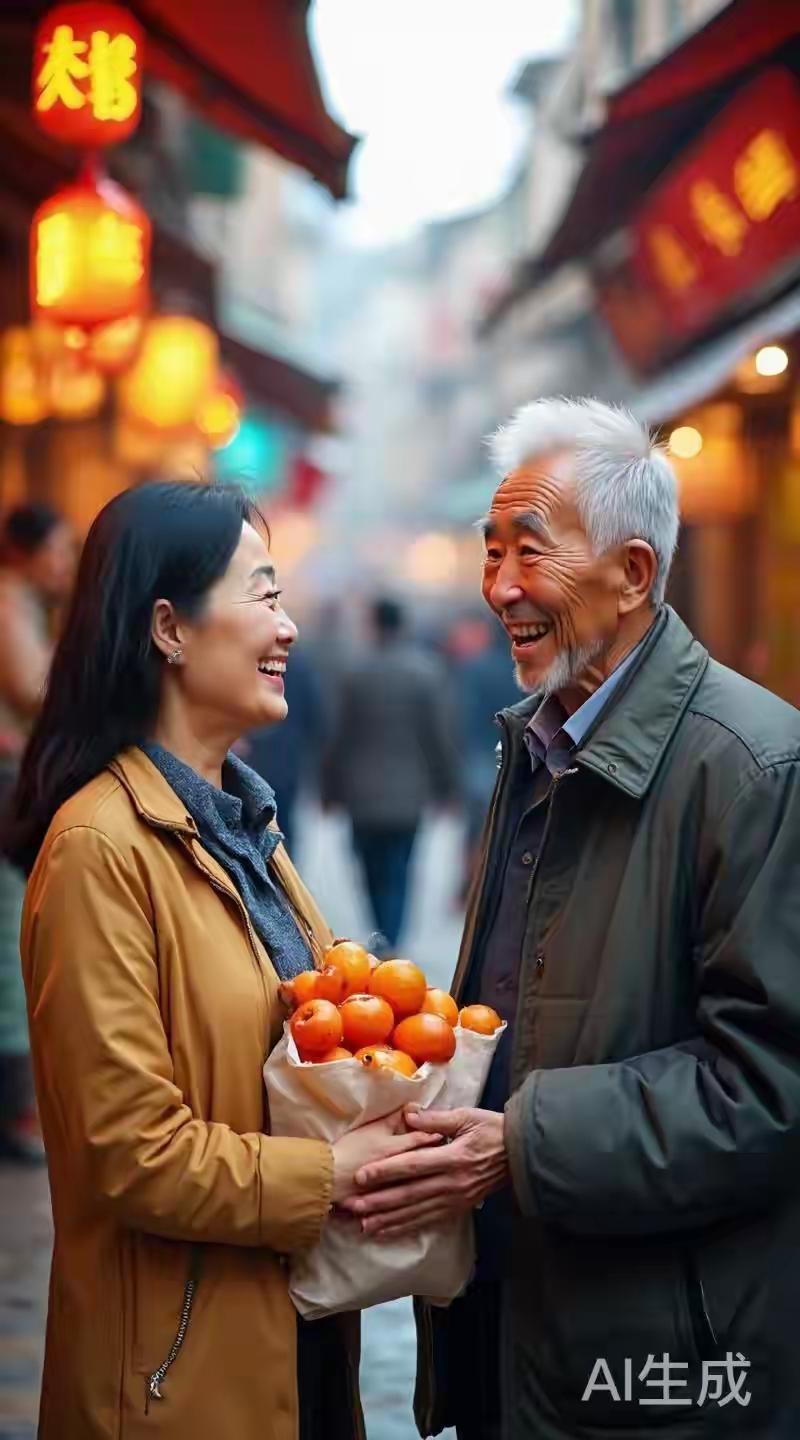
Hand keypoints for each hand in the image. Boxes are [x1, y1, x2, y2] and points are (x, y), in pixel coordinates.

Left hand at [339, 1106, 507, 1237]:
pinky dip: (405, 1228)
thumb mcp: (466, 1116)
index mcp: (453, 1158)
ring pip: (416, 1212)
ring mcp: (454, 1199)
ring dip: (388, 1219)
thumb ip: (435, 1119)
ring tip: (363, 1225)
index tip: (362, 1175)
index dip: (386, 1171)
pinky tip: (388, 1231)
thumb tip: (407, 1114)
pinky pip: (427, 1221)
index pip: (413, 1166)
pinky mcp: (457, 1209)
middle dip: (379, 1201)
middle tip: (352, 1205)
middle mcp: (452, 1183)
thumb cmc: (492, 1130)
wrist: (520, 1155)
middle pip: (409, 1194)